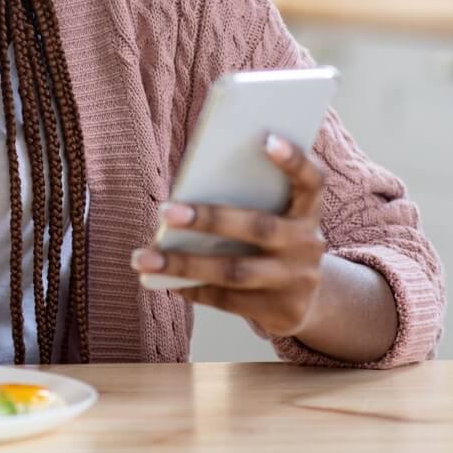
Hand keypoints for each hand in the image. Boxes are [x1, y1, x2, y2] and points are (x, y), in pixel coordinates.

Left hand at [132, 134, 326, 337]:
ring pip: (235, 272)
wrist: (306, 300)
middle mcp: (308, 244)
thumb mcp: (271, 217)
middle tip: (164, 210)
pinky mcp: (283, 314)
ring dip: (183, 264)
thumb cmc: (271, 241)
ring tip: (141, 257)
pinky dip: (193, 288)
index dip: (294, 160)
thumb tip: (181, 201)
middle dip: (208, 219)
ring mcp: (298, 282)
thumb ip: (245, 201)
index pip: (311, 181)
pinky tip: (163, 280)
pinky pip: (229, 300)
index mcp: (308, 211)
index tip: (266, 138)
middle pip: (258, 228)